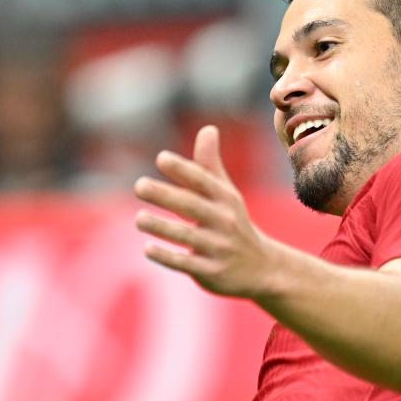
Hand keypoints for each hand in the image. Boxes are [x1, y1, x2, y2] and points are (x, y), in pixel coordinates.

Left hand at [134, 125, 277, 297]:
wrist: (262, 268)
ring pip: (187, 236)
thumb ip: (210, 165)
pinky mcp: (213, 272)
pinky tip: (148, 248)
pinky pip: (187, 263)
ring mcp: (219, 248)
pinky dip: (167, 256)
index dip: (183, 169)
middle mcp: (224, 221)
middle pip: (192, 205)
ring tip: (139, 219)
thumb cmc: (233, 224)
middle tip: (139, 185)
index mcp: (226, 199)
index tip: (161, 158)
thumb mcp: (226, 194)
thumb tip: (208, 128)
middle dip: (165, 195)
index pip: (203, 180)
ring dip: (161, 226)